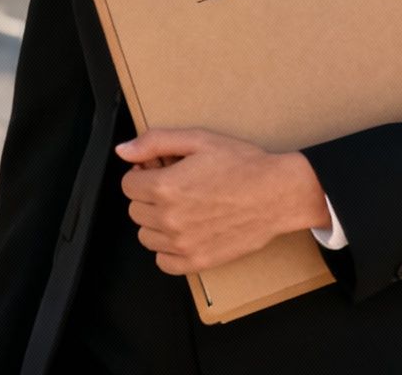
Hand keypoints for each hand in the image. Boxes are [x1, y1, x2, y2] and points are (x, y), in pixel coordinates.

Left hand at [116, 127, 329, 275]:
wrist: (277, 193)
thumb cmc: (243, 165)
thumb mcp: (198, 140)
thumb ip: (155, 143)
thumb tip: (124, 151)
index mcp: (165, 187)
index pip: (128, 184)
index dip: (144, 174)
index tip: (161, 171)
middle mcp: (169, 219)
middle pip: (135, 210)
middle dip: (150, 196)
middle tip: (177, 187)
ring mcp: (182, 244)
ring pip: (146, 236)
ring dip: (157, 222)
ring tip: (185, 208)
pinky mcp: (197, 261)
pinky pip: (163, 261)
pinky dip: (169, 249)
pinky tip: (186, 231)